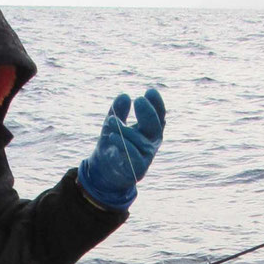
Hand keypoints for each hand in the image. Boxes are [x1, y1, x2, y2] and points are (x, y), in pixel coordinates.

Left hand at [77, 88, 164, 210]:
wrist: (105, 172)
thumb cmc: (113, 146)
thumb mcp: (113, 125)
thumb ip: (118, 112)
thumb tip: (125, 96)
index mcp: (149, 130)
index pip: (159, 116)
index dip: (157, 104)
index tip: (150, 91)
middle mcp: (151, 142)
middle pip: (156, 127)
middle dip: (149, 113)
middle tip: (139, 100)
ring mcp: (146, 156)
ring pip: (141, 141)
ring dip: (125, 130)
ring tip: (111, 121)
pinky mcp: (138, 168)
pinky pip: (132, 154)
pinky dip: (123, 145)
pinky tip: (112, 136)